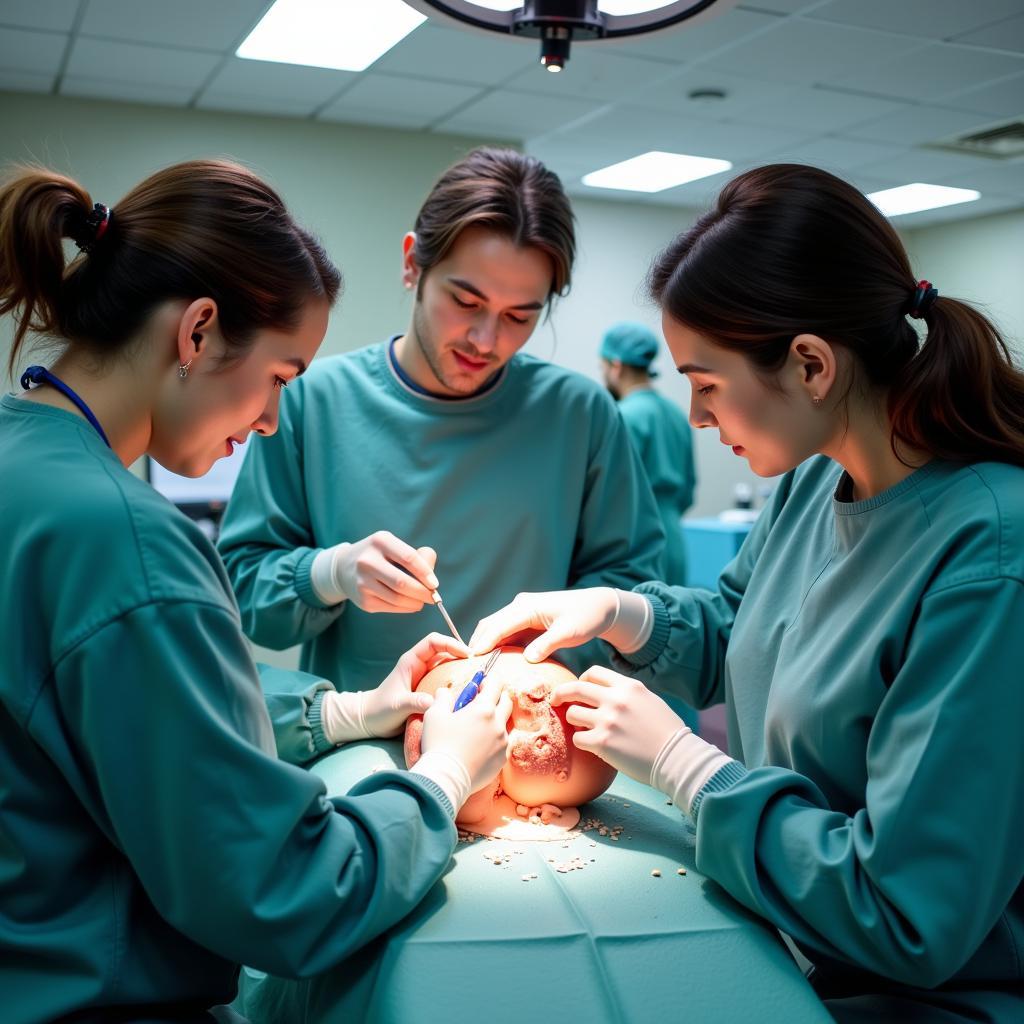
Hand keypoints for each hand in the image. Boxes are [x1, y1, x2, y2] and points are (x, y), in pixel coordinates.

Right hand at [329, 533, 438, 612]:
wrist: (344, 568)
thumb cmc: (380, 556)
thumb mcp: (395, 546)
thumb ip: (419, 557)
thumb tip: (432, 580)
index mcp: (380, 541)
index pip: (408, 558)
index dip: (425, 572)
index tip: (435, 584)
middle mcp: (367, 561)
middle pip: (402, 582)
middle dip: (423, 592)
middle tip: (433, 597)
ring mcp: (362, 582)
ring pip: (397, 598)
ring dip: (416, 602)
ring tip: (423, 600)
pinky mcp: (363, 600)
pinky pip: (390, 607)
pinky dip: (405, 608)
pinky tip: (410, 604)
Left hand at [362, 632, 468, 737]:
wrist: (370, 721)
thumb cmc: (380, 710)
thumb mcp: (397, 706)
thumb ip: (415, 702)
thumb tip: (435, 702)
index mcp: (411, 661)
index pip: (434, 642)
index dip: (451, 643)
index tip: (467, 654)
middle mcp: (420, 665)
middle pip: (445, 651)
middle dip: (461, 655)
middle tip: (478, 666)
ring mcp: (425, 676)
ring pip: (447, 665)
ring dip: (461, 669)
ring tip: (476, 677)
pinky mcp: (428, 688)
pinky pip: (446, 680)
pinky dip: (457, 682)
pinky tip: (466, 691)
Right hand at [419, 678, 512, 794]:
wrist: (445, 779)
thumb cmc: (438, 745)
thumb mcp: (434, 715)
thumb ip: (442, 698)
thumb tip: (444, 692)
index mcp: (484, 709)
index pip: (496, 684)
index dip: (488, 681)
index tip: (479, 684)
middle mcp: (498, 724)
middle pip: (506, 702)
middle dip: (496, 697)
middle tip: (480, 702)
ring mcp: (502, 743)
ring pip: (506, 724)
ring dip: (495, 720)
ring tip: (478, 727)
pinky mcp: (502, 759)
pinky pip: (503, 743)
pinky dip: (494, 739)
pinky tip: (479, 745)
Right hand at [469, 588, 620, 662]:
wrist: (597, 606)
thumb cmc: (585, 617)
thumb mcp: (568, 633)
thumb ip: (547, 645)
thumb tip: (528, 658)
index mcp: (527, 607)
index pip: (499, 626)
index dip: (485, 642)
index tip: (472, 659)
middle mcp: (520, 606)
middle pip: (491, 624)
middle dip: (478, 642)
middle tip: (468, 666)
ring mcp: (522, 611)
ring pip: (496, 627)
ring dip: (486, 643)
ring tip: (476, 665)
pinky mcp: (526, 618)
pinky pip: (506, 631)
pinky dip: (497, 643)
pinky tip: (494, 658)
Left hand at [552, 666, 687, 783]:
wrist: (676, 758)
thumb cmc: (667, 732)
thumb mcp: (649, 700)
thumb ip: (626, 693)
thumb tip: (604, 692)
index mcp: (628, 686)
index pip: (594, 672)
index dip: (583, 679)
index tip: (579, 687)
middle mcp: (615, 699)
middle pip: (575, 688)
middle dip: (561, 693)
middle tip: (555, 700)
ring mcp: (607, 720)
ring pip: (572, 713)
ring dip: (574, 721)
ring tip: (584, 728)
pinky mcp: (602, 742)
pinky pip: (577, 738)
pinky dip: (582, 741)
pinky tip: (592, 745)